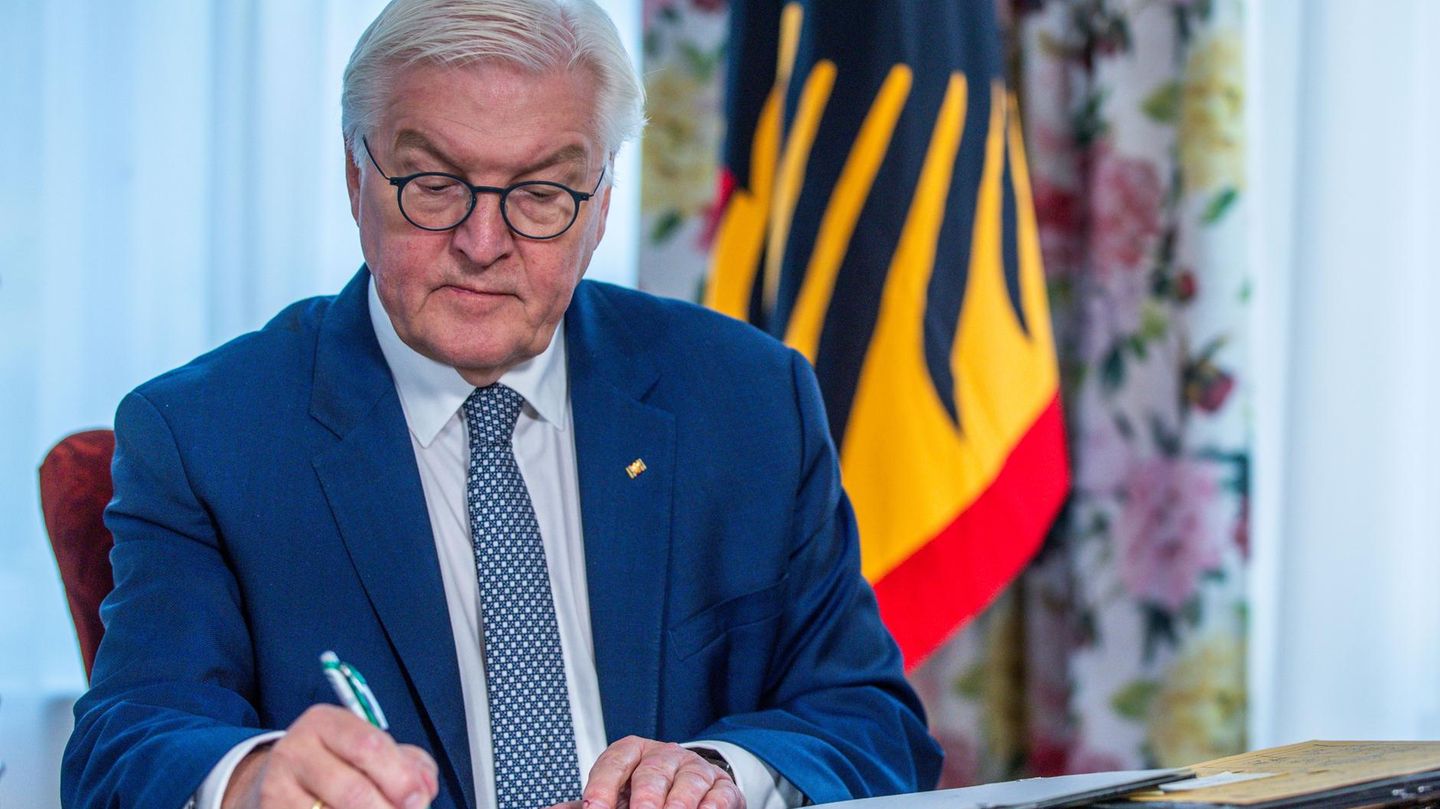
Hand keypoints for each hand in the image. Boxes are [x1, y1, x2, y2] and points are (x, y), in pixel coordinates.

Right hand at [222, 704, 438, 808]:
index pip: (369, 746)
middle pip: (352, 790)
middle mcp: (296, 750)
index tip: (420, 800)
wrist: (273, 781)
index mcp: (325, 722)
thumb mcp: (369, 749)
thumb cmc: (335, 764)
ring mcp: (276, 787)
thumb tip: (425, 790)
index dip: (400, 778)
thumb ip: (407, 764)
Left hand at [565, 736, 743, 808]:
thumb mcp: (613, 794)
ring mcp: (695, 770)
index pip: (615, 761)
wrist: (693, 788)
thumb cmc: (644, 792)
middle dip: (646, 795)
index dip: (603, 785)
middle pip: (653, 770)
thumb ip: (585, 804)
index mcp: (632, 753)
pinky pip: (719, 793)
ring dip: (679, 803)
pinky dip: (711, 806)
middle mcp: (664, 756)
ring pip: (688, 781)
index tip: (592, 807)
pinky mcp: (722, 787)